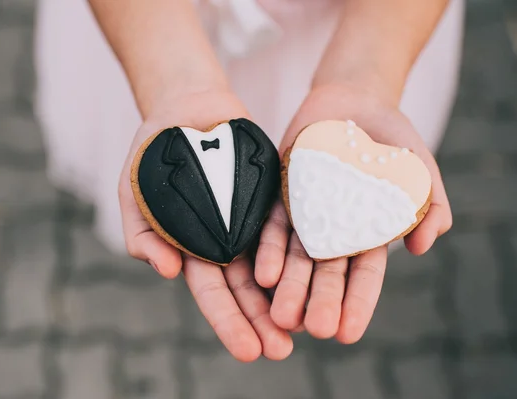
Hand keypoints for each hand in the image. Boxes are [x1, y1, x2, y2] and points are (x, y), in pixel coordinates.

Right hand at [118, 89, 292, 360]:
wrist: (185, 108)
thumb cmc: (153, 156)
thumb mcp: (135, 195)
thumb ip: (143, 235)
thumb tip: (168, 272)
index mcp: (194, 249)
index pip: (213, 293)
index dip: (228, 321)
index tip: (247, 349)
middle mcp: (227, 242)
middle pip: (247, 288)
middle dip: (262, 321)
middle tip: (281, 351)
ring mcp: (251, 220)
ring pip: (273, 264)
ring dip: (287, 296)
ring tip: (306, 326)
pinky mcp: (272, 197)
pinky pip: (291, 225)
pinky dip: (303, 251)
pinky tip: (321, 273)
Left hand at [254, 83, 452, 341]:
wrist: (353, 100)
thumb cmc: (392, 138)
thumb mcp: (418, 169)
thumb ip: (428, 204)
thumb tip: (422, 246)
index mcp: (367, 234)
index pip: (363, 276)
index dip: (357, 304)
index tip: (349, 334)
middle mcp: (333, 231)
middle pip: (326, 272)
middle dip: (320, 302)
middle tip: (313, 331)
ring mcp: (306, 214)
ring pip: (295, 256)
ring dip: (288, 286)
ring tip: (280, 316)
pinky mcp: (282, 195)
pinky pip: (272, 224)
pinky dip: (268, 249)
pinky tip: (261, 274)